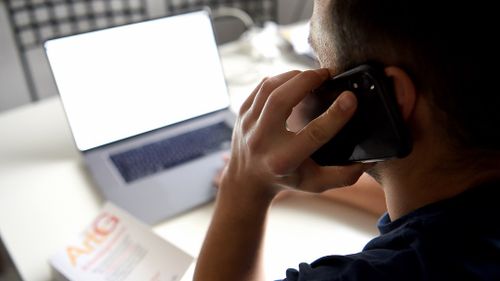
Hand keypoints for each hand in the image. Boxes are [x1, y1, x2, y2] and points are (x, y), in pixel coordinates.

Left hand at [219, 69, 370, 201]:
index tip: (350, 98)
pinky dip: (281, 79)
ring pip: (269, 88)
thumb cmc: (286, 179)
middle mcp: (261, 141)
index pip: (313, 134)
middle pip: (281, 100)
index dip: (335, 115)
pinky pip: (261, 87)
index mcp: (282, 161)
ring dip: (294, 76)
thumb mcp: (316, 183)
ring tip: (313, 76)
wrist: (246, 180)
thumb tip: (371, 159)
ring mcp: (247, 125)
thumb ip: (344, 175)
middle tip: (327, 74)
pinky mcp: (242, 112)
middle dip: (306, 81)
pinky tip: (295, 80)